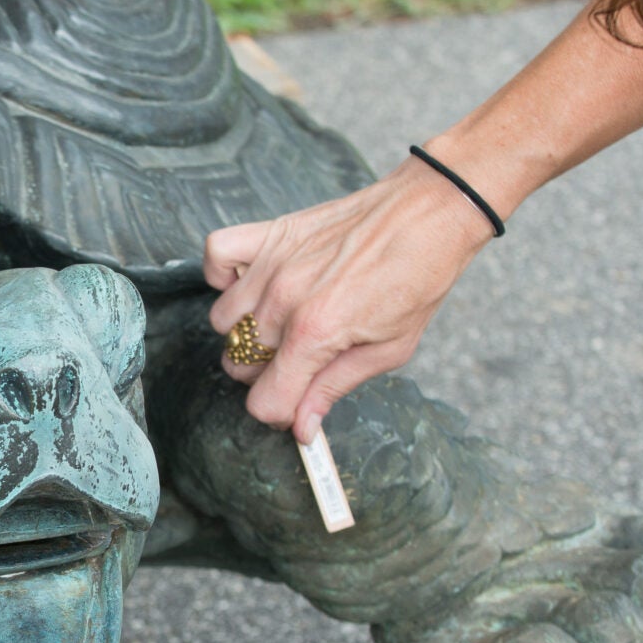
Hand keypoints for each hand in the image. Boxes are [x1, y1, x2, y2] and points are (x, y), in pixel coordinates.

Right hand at [205, 158, 493, 442]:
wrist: (427, 215)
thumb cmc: (417, 279)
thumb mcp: (390, 349)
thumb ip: (335, 387)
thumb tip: (302, 427)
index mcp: (316, 334)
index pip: (264, 400)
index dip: (282, 411)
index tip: (299, 402)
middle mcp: (284, 300)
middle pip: (239, 364)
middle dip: (267, 373)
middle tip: (300, 361)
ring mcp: (272, 264)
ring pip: (222, 322)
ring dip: (247, 330)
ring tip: (284, 321)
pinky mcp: (271, 233)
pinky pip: (216, 255)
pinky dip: (224, 275)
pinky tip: (255, 285)